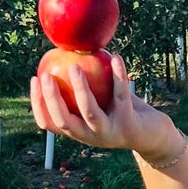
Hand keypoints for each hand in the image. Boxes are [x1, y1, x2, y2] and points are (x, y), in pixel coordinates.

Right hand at [29, 52, 180, 162]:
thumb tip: (65, 52)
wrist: (152, 135)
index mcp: (78, 131)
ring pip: (89, 112)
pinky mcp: (128, 125)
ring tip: (74, 66)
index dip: (38, 104)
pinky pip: (121, 97)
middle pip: (64, 121)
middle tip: (45, 74)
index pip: (50, 123)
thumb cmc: (120, 111)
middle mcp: (90, 136)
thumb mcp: (99, 100)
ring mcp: (109, 133)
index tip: (34, 79)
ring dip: (80, 89)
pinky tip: (116, 57)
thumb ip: (81, 85)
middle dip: (52, 99)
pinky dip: (119, 76)